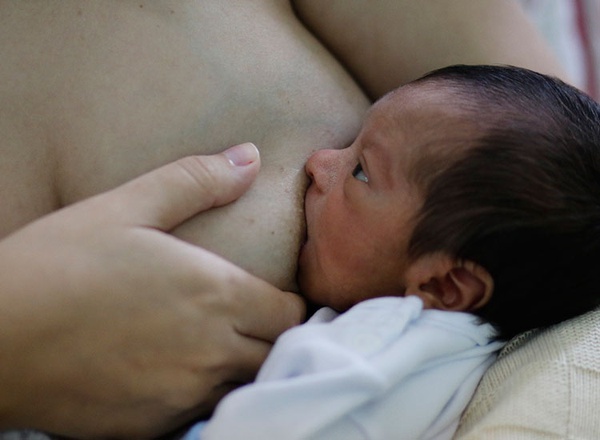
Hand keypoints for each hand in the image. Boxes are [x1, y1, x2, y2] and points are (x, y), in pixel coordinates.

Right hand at [0, 143, 304, 438]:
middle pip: (275, 352)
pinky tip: (168, 370)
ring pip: (241, 384)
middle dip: (267, 336)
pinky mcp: (152, 426)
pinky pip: (199, 412)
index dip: (284, 304)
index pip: (290, 313)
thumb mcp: (126, 207)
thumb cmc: (58, 265)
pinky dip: (198, 393)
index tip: (266, 297)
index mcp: (216, 294)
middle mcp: (212, 350)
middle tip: (243, 319)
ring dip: (237, 365)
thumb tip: (249, 156)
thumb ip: (195, 180)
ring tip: (208, 343)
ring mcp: (183, 394)